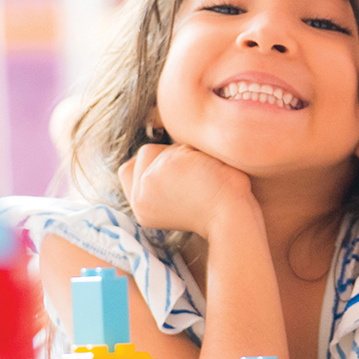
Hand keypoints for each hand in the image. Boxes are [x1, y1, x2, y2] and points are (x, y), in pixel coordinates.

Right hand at [118, 143, 256, 237]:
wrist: (231, 218)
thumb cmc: (215, 207)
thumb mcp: (176, 199)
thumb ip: (160, 180)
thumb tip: (156, 140)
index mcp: (140, 208)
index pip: (128, 169)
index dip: (150, 164)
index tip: (177, 177)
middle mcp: (139, 197)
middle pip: (146, 153)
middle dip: (171, 158)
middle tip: (195, 181)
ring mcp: (149, 181)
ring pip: (166, 147)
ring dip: (188, 156)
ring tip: (204, 179)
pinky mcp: (165, 166)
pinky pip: (183, 143)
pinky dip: (200, 154)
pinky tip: (210, 173)